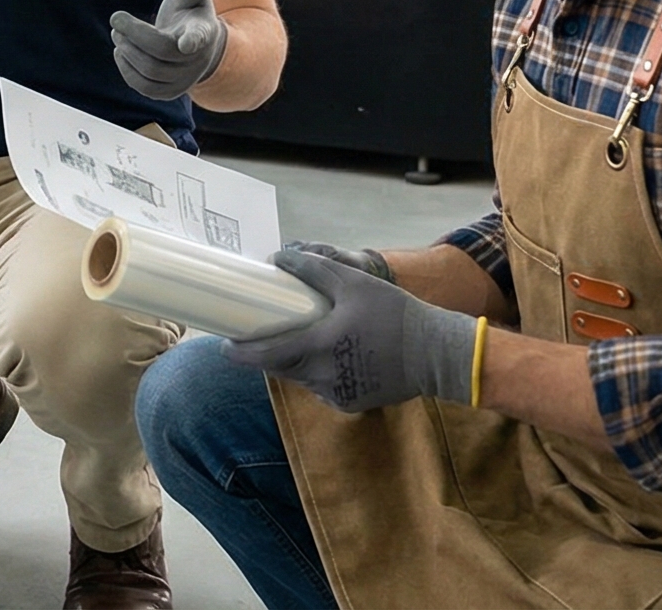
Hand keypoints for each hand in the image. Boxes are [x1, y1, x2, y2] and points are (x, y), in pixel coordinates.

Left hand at [108, 0, 227, 98]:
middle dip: (133, 34)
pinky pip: (145, 88)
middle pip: (161, 51)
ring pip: (150, 72)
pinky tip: (121, 52)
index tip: (185, 44)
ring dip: (126, 51)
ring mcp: (185, 79)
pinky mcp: (169, 92)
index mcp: (203, 32)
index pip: (199, 37)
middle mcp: (196, 59)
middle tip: (116, 20)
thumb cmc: (188, 13)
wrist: (192, 44)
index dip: (192, 41)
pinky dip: (127, 71)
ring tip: (117, 34)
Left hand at [220, 245, 476, 412]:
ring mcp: (338, 394)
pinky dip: (317, 373)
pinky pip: (323, 388)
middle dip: (267, 354)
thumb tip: (280, 257)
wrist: (437, 354)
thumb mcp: (354, 283)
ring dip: (294, 362)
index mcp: (319, 348)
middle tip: (260, 335)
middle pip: (281, 368)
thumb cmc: (395, 314)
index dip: (241, 353)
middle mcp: (323, 377)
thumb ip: (314, 270)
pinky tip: (327, 356)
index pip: (266, 355)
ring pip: (301, 379)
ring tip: (296, 340)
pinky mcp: (352, 403)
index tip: (224, 345)